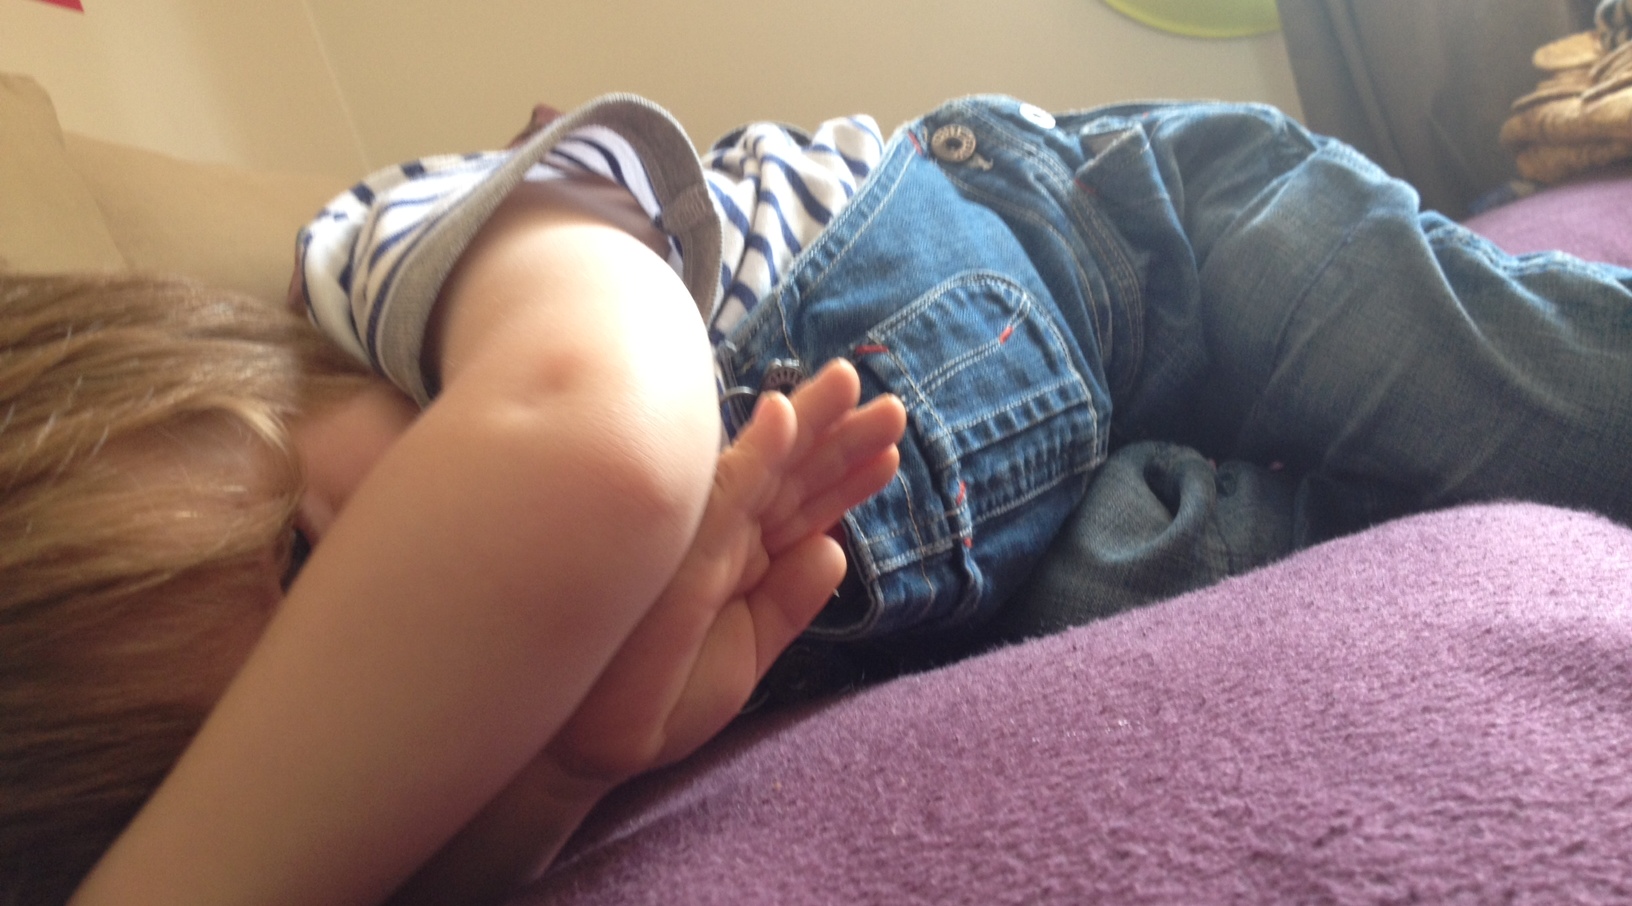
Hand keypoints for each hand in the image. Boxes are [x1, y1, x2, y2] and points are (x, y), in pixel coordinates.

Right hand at [545, 359, 905, 782]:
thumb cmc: (657, 701)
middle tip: (890, 406)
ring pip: (763, 467)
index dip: (844, 479)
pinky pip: (722, 491)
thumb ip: (789, 603)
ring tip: (850, 383)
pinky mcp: (676, 546)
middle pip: (789, 475)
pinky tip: (783, 415)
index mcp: (741, 560)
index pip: (801, 509)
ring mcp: (697, 534)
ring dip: (808, 423)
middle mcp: (721, 536)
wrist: (585, 749)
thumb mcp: (747, 653)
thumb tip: (832, 549)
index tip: (889, 453)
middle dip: (836, 437)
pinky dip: (755, 452)